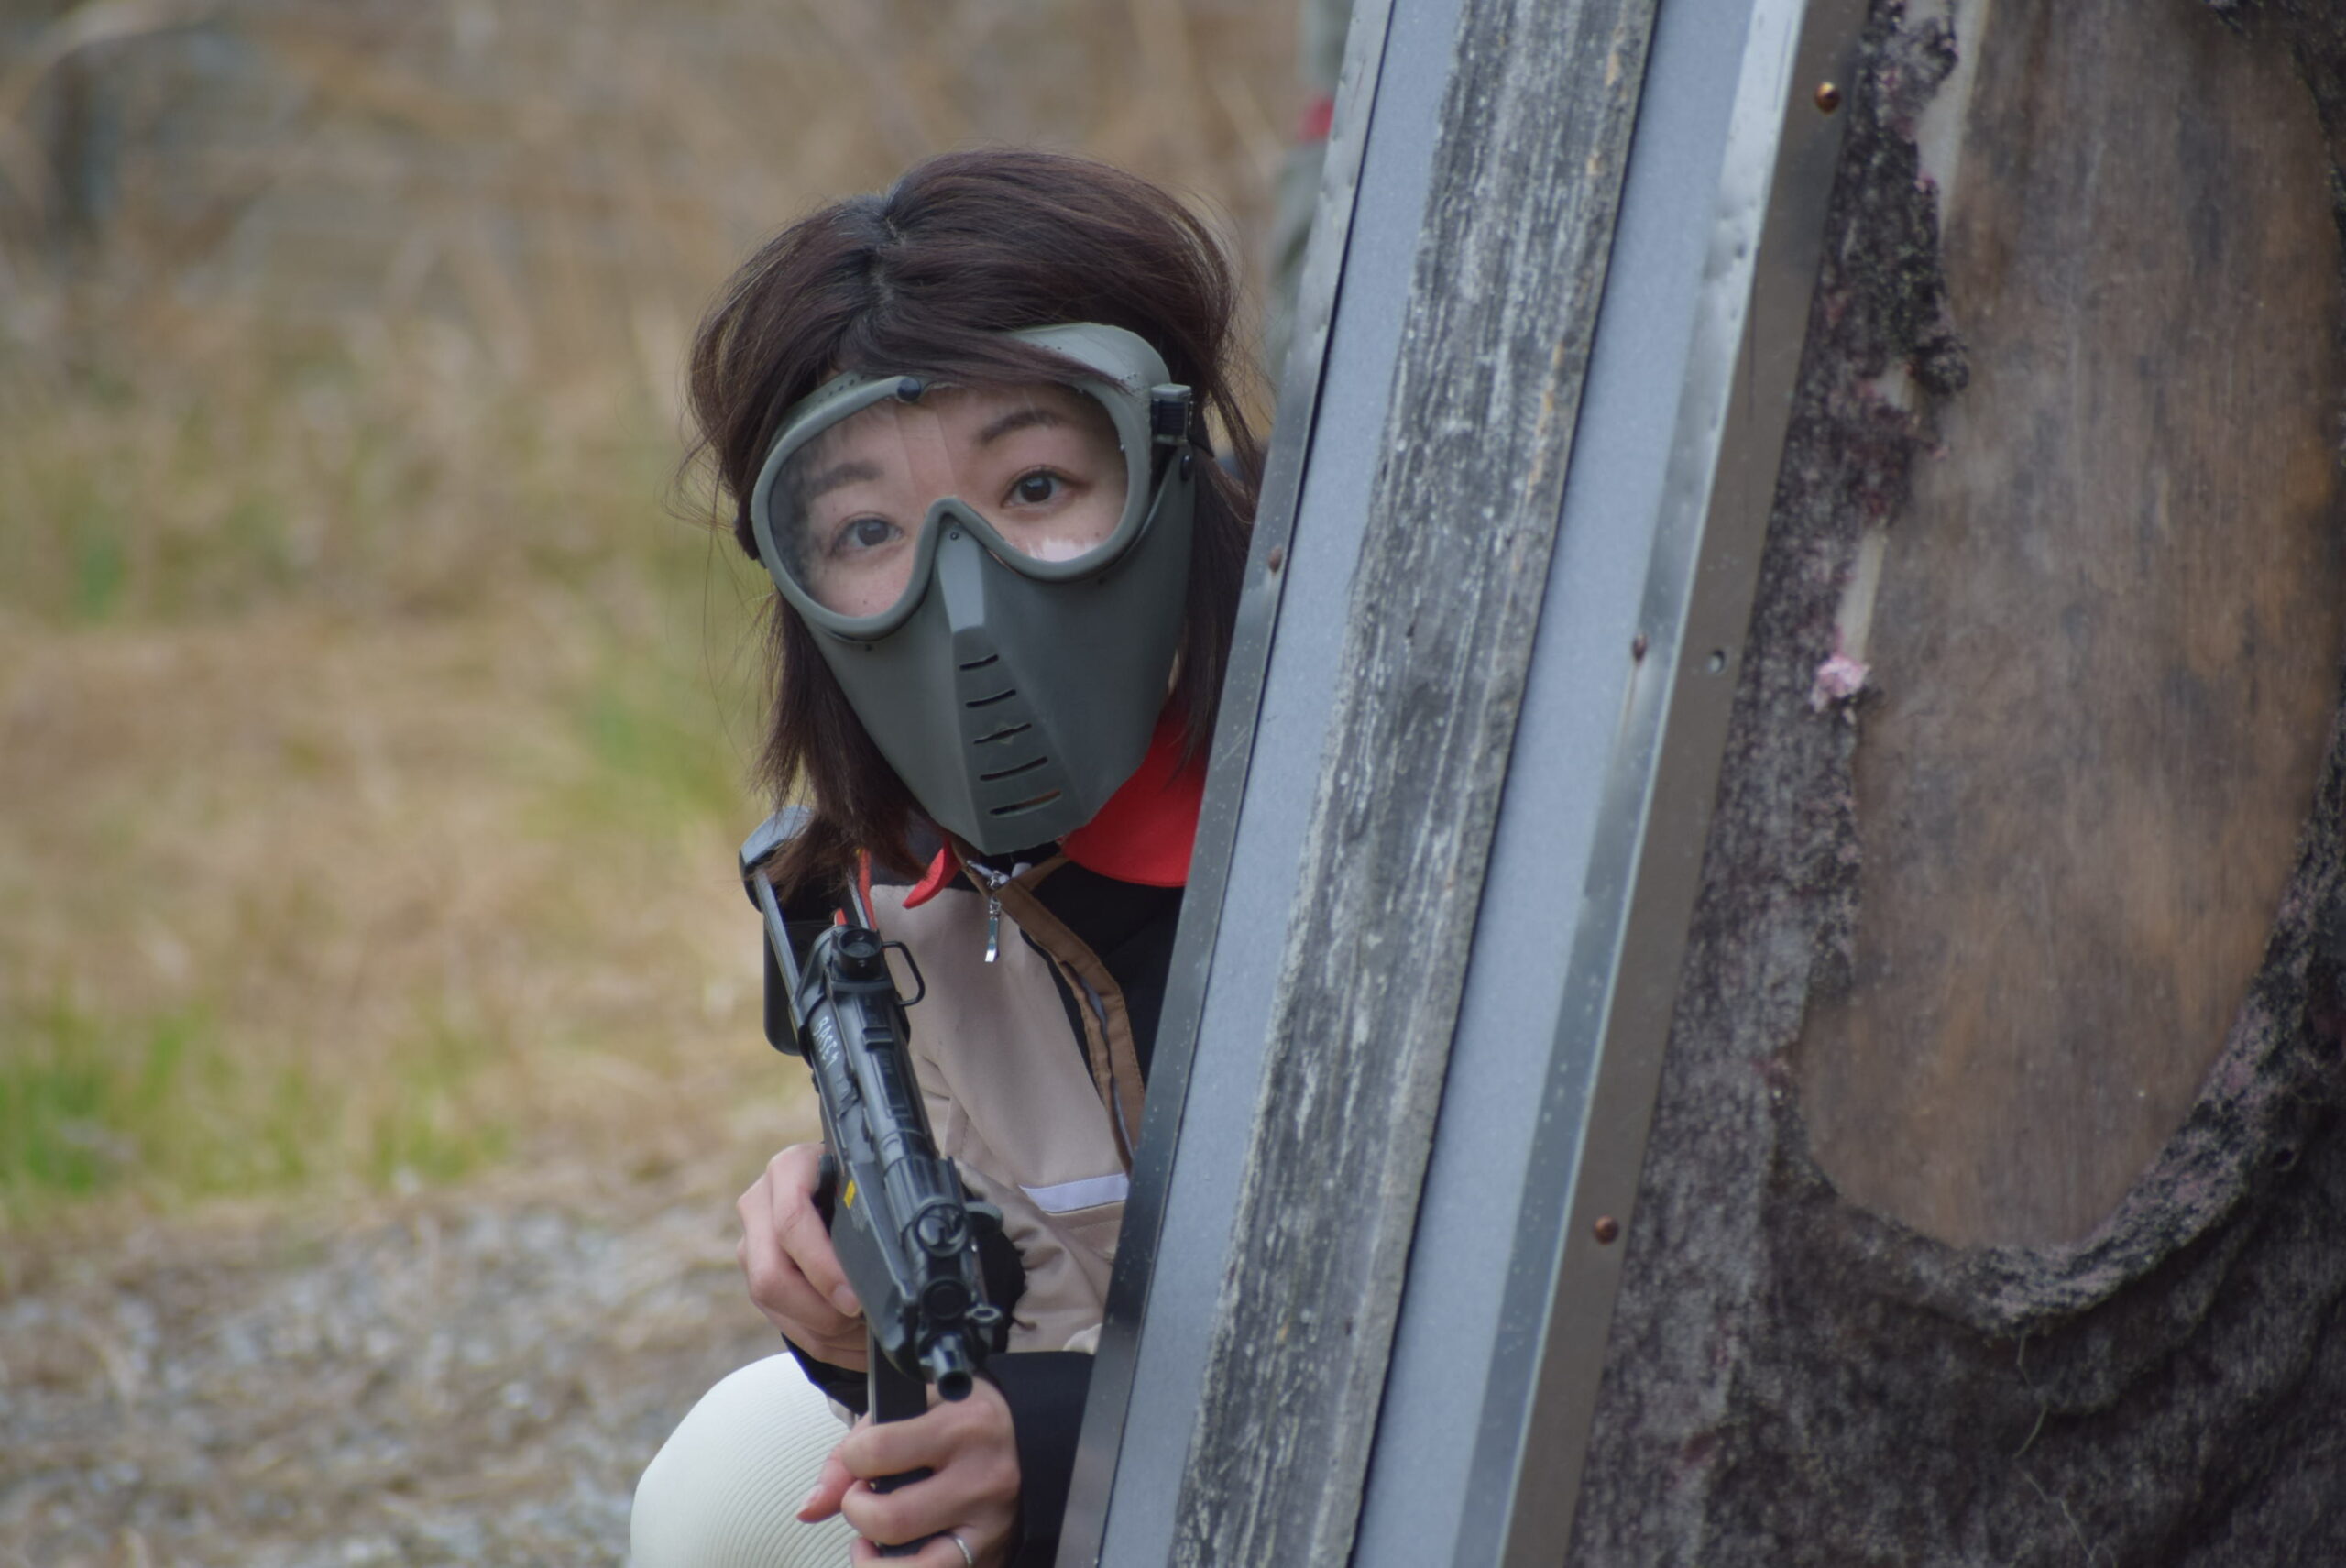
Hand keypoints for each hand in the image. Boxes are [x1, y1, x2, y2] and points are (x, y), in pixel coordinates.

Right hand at [737, 1142, 867, 1367]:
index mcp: (788, 1169)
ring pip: (773, 1305)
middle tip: (863, 1322)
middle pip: (771, 1276)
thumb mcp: (864, 1179)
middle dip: (822, 1311)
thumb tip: (885, 1272)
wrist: (836, 1178)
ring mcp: (751, 1244)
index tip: (855, 1300)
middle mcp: (759, 1205)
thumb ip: (868, 1209)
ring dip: (826, 1334)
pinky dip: (823, 1343)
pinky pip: (782, 1322)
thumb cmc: (859, 1178)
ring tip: (868, 1340)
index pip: (791, 1223)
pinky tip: (855, 1347)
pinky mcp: (756, 1277)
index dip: (822, 1268)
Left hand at [797, 1380, 1020, 1566]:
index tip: (861, 1458)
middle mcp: (982, 1478)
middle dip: (856, 1512)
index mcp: (962, 1426)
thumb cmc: (961, 1418)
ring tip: (869, 1540)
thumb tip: (809, 1509)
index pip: (875, 1452)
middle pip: (890, 1519)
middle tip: (862, 1498)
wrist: (1030, 1437)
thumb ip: (853, 1451)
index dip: (851, 1460)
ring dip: (873, 1561)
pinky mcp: (992, 1556)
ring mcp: (991, 1525)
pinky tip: (892, 1557)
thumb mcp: (914, 1407)